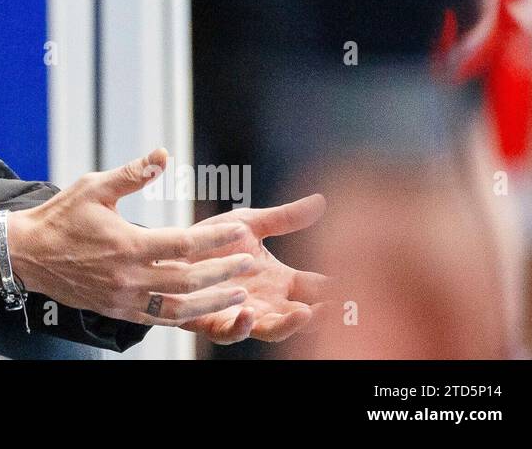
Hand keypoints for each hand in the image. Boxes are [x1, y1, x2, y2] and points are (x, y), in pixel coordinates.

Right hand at [5, 149, 254, 325]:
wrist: (27, 254)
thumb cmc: (60, 217)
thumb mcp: (94, 187)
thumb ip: (132, 173)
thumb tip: (163, 154)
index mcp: (126, 245)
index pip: (184, 245)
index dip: (216, 240)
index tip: (240, 232)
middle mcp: (128, 277)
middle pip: (188, 281)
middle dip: (223, 273)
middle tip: (249, 263)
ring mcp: (123, 299)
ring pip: (178, 308)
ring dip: (212, 302)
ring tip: (238, 294)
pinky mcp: (116, 310)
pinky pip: (158, 319)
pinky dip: (185, 316)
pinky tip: (203, 308)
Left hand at [178, 195, 332, 343]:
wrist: (169, 250)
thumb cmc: (211, 241)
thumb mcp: (250, 224)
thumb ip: (284, 218)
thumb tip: (321, 201)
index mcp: (281, 281)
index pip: (318, 288)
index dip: (340, 288)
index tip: (362, 283)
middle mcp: (267, 302)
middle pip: (304, 315)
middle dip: (326, 315)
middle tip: (345, 309)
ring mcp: (242, 313)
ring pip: (274, 329)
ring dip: (291, 325)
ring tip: (307, 314)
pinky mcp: (213, 319)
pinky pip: (230, 331)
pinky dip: (242, 327)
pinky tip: (249, 314)